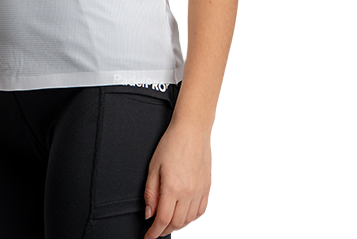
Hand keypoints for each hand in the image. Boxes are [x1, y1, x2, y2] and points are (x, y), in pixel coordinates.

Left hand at [143, 121, 211, 238]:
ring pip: (189, 219)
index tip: (149, 236)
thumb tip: (149, 212)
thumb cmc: (173, 142)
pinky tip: (185, 215)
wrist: (192, 129)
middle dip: (165, 230)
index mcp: (173, 187)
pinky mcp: (207, 187)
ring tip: (168, 223)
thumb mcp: (153, 166)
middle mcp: (189, 192)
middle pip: (176, 223)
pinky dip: (192, 218)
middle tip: (156, 229)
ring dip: (178, 225)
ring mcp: (200, 190)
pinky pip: (201, 211)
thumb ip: (150, 192)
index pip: (163, 220)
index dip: (154, 232)